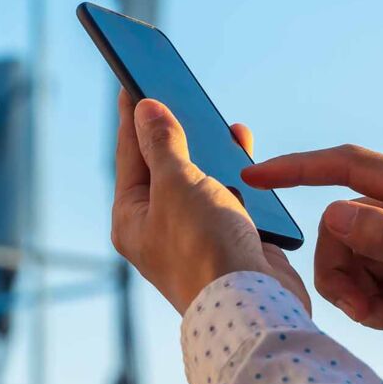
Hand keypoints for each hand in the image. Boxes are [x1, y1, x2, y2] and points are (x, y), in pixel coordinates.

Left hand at [111, 90, 308, 314]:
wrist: (254, 305)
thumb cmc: (204, 247)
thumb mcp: (176, 184)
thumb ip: (162, 144)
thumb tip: (144, 109)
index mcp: (131, 217)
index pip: (129, 154)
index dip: (133, 114)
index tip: (132, 79)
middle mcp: (159, 226)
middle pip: (164, 165)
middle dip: (175, 129)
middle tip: (176, 89)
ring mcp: (195, 234)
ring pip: (201, 179)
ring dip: (211, 150)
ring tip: (218, 121)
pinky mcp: (229, 240)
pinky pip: (230, 196)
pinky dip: (237, 173)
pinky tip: (244, 153)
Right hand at [242, 144, 382, 349]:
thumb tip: (335, 213)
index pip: (349, 164)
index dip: (298, 168)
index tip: (255, 177)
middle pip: (343, 222)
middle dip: (345, 271)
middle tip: (368, 313)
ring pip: (351, 251)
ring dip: (363, 293)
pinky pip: (368, 270)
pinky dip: (378, 301)